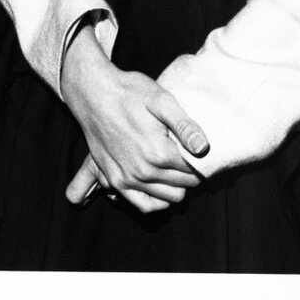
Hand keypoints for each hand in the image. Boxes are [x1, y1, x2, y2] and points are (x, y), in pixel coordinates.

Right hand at [60, 26, 207, 213]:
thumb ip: (184, 125)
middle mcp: (144, 171)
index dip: (202, 160)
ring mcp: (128, 179)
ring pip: (169, 197)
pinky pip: (145, 206)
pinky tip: (162, 185)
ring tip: (176, 166)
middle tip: (189, 155)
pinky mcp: (116, 181)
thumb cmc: (129, 92)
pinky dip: (158, 201)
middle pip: (184, 185)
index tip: (200, 150)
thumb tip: (204, 148)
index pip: (195, 170)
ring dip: (177, 185)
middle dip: (192, 173)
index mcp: (159, 152)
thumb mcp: (161, 100)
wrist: (95, 94)